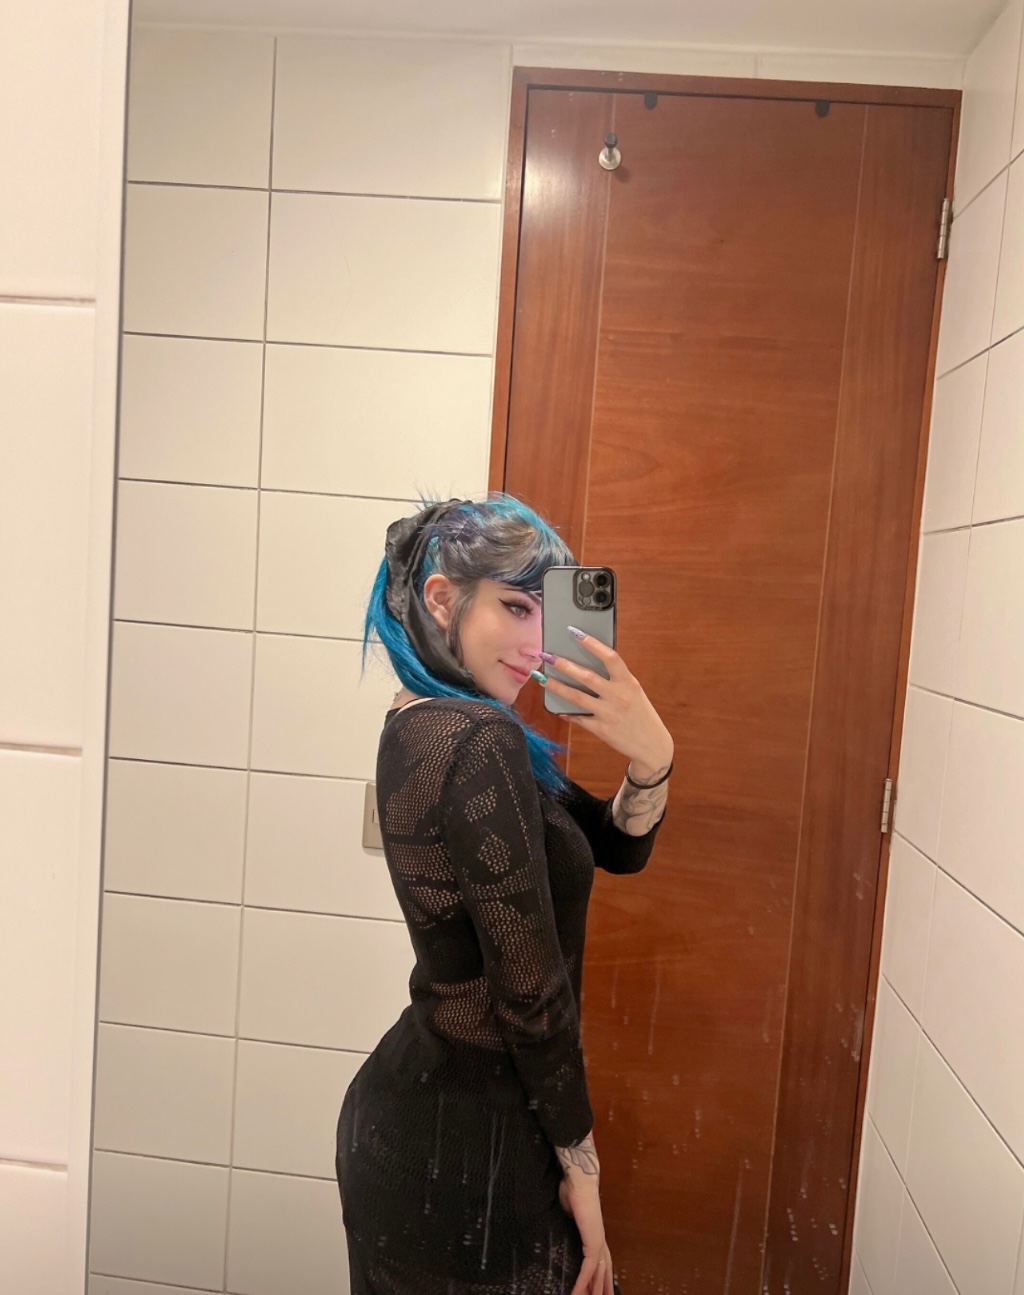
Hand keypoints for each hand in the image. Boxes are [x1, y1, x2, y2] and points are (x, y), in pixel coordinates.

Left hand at [538, 631, 673, 774]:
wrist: (652, 745)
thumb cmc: (641, 713)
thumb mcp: (633, 691)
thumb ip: (615, 680)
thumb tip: (587, 665)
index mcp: (629, 682)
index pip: (610, 657)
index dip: (592, 644)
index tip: (574, 632)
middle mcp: (619, 696)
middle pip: (587, 676)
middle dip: (564, 665)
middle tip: (547, 655)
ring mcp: (609, 713)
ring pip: (576, 697)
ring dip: (556, 686)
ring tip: (541, 678)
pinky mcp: (601, 729)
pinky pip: (579, 718)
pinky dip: (566, 712)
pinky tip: (556, 708)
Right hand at [560, 1175, 614, 1294]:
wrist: (578, 1181)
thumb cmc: (571, 1191)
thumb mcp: (566, 1213)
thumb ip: (565, 1225)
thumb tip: (557, 1227)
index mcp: (593, 1233)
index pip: (598, 1260)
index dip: (597, 1275)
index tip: (595, 1288)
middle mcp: (599, 1240)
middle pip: (603, 1270)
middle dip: (602, 1287)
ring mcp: (597, 1241)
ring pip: (598, 1273)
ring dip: (594, 1289)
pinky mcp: (593, 1242)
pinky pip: (588, 1268)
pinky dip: (582, 1281)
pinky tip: (577, 1292)